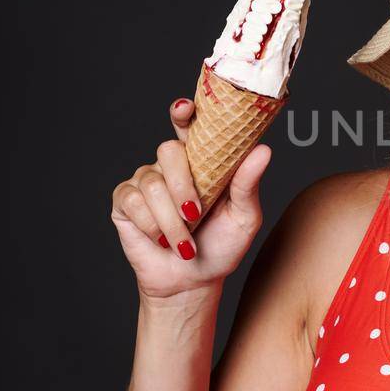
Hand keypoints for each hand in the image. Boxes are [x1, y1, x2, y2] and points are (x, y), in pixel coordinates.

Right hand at [109, 97, 272, 301]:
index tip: (185, 108)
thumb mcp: (244, 217)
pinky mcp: (126, 202)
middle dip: (182, 184)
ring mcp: (146, 181)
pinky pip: (133, 202)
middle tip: (196, 213)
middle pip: (167, 150)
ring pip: (152, 184)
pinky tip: (161, 241)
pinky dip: (152, 226)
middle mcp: (171, 166)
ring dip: (172, 220)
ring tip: (185, 243)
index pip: (190, 126)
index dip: (184, 112)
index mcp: (202, 161)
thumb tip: (263, 150)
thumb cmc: (222, 246)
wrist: (192, 282)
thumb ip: (248, 183)